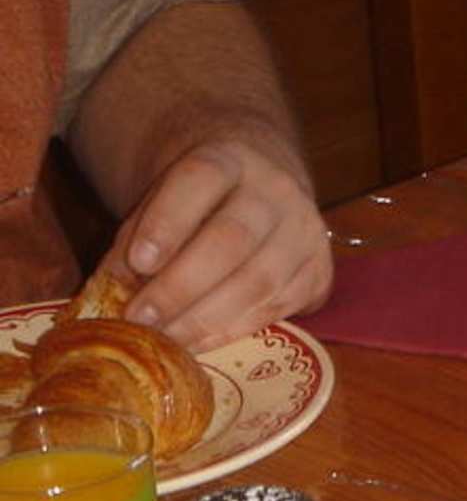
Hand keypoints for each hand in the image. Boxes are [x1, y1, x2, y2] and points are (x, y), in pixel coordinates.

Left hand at [116, 136, 331, 349]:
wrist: (264, 187)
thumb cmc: (202, 201)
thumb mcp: (163, 198)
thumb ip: (137, 236)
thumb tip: (111, 289)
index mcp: (230, 158)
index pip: (201, 180)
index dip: (168, 222)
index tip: (136, 262)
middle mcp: (276, 191)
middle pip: (232, 238)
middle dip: (183, 285)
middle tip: (142, 317)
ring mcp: (306, 232)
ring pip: (260, 280)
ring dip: (206, 317)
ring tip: (165, 339)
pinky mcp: (320, 270)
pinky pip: (279, 307)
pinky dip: (235, 329)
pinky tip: (200, 341)